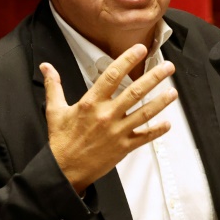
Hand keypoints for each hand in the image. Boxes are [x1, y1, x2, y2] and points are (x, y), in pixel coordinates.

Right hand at [41, 44, 177, 192]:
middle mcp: (106, 115)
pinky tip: (168, 123)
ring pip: (144, 113)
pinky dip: (157, 130)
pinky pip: (144, 137)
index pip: (112, 75)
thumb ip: (54, 86)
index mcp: (91, 103)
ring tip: (173, 92)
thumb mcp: (54, 110)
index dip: (127, 60)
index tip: (140, 50)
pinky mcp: (123, 147)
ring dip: (161, 102)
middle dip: (154, 77)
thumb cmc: (61, 140)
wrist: (64, 170)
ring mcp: (117, 131)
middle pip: (135, 92)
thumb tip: (46, 67)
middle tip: (168, 67)